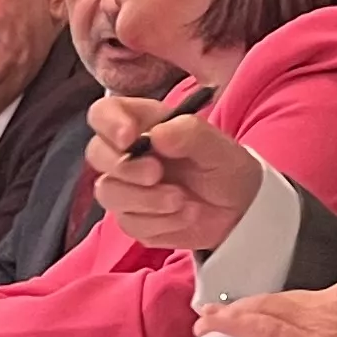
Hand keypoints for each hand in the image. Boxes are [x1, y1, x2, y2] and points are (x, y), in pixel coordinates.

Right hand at [86, 84, 257, 251]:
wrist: (239, 211)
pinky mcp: (134, 217)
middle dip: (125, 167)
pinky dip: (160, 222)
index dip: (109, 123)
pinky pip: (129, 222)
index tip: (129, 138)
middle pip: (96, 154)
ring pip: (108, 192)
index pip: (104, 114)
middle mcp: (129, 153)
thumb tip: (157, 134)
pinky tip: (185, 215)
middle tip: (156, 174)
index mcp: (145, 124)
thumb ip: (190, 134)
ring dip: (145, 200)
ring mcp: (127, 187)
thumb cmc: (226, 167)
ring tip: (182, 200)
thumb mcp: (219, 148)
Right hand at [194, 279, 336, 336]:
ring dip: (274, 307)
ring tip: (258, 318)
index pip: (257, 325)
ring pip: (294, 296)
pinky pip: (323, 293)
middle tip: (219, 316)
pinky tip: (308, 318)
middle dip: (242, 310)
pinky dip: (309, 305)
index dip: (225, 322)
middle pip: (270, 303)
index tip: (205, 322)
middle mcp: (326, 312)